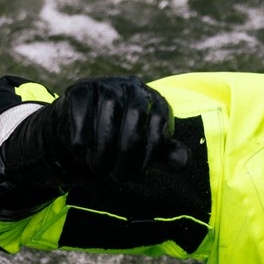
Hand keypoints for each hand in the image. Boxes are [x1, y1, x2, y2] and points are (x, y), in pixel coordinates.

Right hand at [54, 76, 189, 182]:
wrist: (82, 132)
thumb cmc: (120, 143)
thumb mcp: (145, 152)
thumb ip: (166, 156)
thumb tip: (182, 164)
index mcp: (156, 102)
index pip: (159, 125)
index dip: (149, 156)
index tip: (137, 178)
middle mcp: (135, 88)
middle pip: (137, 116)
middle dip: (127, 153)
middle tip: (118, 177)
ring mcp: (108, 85)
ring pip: (109, 112)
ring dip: (103, 147)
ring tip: (99, 167)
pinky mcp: (81, 89)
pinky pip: (83, 110)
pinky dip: (81, 135)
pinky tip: (81, 151)